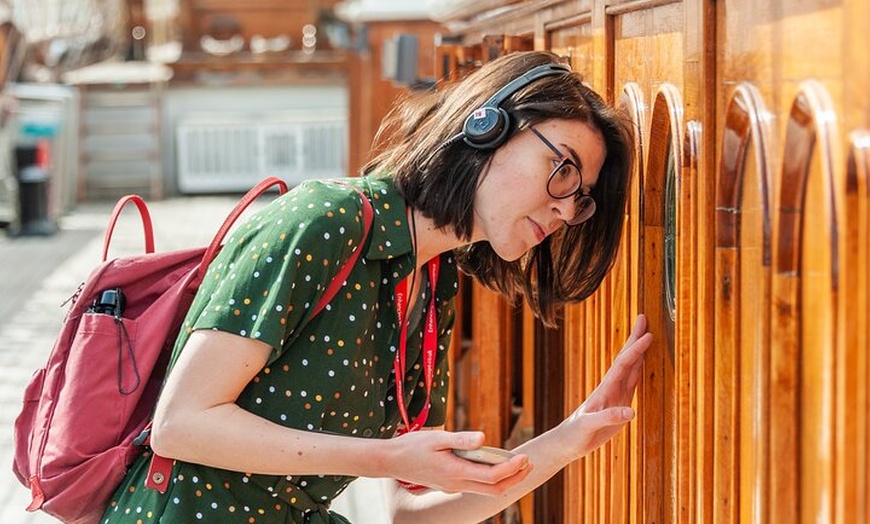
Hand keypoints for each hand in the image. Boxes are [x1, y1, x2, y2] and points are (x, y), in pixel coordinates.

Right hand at [384, 430, 531, 494]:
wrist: (391, 461)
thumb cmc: (412, 446)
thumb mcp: (437, 437)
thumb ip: (461, 439)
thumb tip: (484, 438)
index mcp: (455, 472)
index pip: (492, 476)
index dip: (511, 469)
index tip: (523, 457)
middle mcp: (456, 484)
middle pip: (494, 489)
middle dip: (515, 478)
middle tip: (529, 463)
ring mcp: (453, 487)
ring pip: (486, 491)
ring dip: (505, 480)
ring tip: (518, 464)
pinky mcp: (449, 485)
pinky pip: (476, 487)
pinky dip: (492, 480)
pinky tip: (495, 466)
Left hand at [559, 314, 651, 459]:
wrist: (569, 441)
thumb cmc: (576, 433)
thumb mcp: (589, 426)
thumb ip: (609, 417)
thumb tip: (631, 411)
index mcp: (605, 389)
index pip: (623, 365)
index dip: (635, 350)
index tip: (648, 335)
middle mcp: (611, 387)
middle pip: (626, 358)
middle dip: (634, 339)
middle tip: (643, 318)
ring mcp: (615, 393)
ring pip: (630, 367)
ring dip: (638, 350)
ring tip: (646, 334)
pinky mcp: (619, 403)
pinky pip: (632, 382)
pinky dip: (640, 369)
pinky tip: (644, 362)